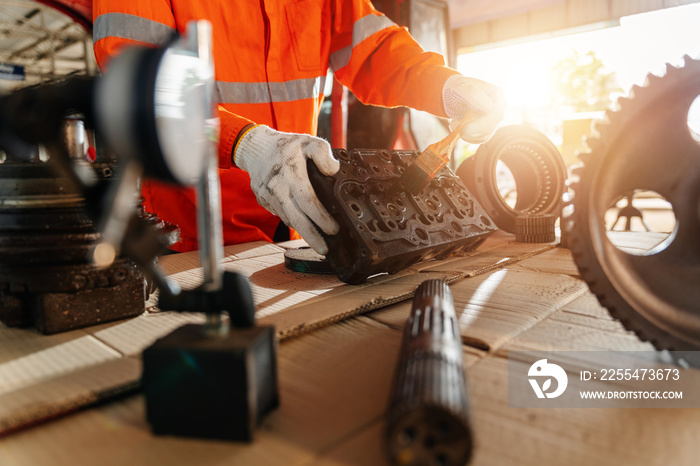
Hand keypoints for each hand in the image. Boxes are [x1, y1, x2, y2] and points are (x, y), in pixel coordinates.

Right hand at [234, 125, 338, 254]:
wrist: (256, 148)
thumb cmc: (286, 146)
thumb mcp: (308, 141)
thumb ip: (323, 153)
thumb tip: (333, 170)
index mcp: (291, 173)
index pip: (308, 201)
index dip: (321, 217)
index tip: (334, 229)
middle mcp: (277, 188)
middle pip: (297, 218)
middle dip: (312, 236)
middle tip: (326, 249)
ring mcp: (268, 197)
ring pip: (288, 219)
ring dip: (304, 232)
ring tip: (319, 243)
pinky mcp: (263, 201)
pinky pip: (281, 215)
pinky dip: (293, 222)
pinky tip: (305, 226)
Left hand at [442, 75, 505, 143]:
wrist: (453, 96)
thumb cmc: (458, 89)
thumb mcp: (462, 88)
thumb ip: (473, 94)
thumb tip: (489, 108)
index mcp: (497, 95)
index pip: (496, 114)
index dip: (480, 123)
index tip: (460, 124)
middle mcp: (499, 108)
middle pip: (491, 126)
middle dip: (471, 130)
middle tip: (453, 125)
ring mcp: (494, 120)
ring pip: (484, 135)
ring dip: (466, 133)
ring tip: (454, 122)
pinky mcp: (487, 130)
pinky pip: (479, 139)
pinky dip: (467, 137)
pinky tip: (459, 128)